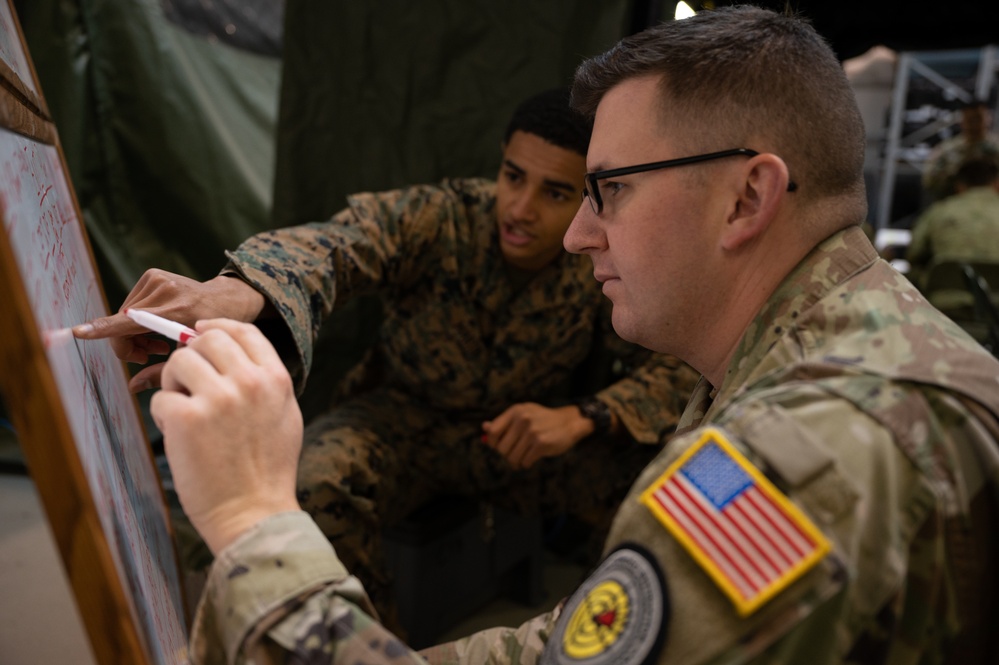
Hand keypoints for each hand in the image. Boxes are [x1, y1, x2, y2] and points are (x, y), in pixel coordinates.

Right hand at [72, 270, 267, 390]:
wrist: (228, 300)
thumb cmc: (215, 333)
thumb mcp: (193, 355)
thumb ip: (162, 371)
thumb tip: (133, 387)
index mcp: (176, 310)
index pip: (130, 321)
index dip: (103, 330)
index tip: (79, 332)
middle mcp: (164, 290)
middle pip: (122, 324)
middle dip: (130, 345)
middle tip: (150, 355)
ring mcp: (157, 278)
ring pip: (124, 316)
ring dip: (134, 334)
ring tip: (158, 345)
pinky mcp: (152, 274)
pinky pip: (131, 306)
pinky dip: (137, 321)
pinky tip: (158, 329)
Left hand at [149, 319, 302, 554]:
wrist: (253, 512)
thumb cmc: (267, 470)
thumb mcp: (285, 416)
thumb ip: (266, 382)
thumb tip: (232, 354)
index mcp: (275, 379)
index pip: (244, 332)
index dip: (218, 327)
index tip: (201, 331)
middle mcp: (248, 382)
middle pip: (208, 339)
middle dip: (191, 355)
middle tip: (188, 382)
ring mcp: (217, 399)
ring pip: (179, 362)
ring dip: (174, 383)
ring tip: (184, 411)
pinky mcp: (186, 419)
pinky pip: (161, 397)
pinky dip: (164, 415)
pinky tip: (180, 437)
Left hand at [481, 403, 591, 469]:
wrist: (570, 422)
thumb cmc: (543, 420)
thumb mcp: (524, 414)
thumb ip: (504, 422)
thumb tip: (484, 428)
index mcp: (515, 411)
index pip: (492, 432)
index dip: (493, 443)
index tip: (500, 446)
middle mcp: (522, 419)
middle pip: (501, 448)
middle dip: (507, 454)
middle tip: (515, 453)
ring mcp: (532, 432)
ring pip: (512, 458)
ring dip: (517, 461)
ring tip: (523, 457)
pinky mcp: (541, 444)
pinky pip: (525, 462)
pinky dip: (527, 463)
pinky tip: (532, 457)